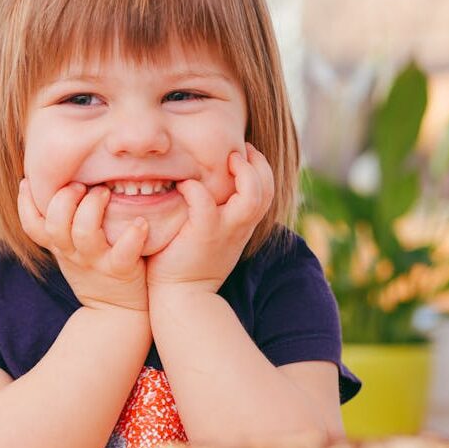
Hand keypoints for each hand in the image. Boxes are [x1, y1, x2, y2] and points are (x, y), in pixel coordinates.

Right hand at [18, 179, 149, 313]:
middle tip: (81, 185)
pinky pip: (123, 253)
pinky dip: (132, 235)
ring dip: (93, 207)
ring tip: (105, 192)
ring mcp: (95, 262)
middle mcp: (72, 253)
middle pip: (55, 224)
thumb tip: (57, 185)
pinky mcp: (120, 270)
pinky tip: (140, 223)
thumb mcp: (69, 251)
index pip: (31, 226)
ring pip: (84, 233)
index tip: (28, 180)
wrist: (116, 313)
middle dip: (64, 198)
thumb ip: (62, 224)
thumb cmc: (94, 270)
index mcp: (59, 246)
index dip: (25, 203)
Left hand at [146, 144, 274, 292]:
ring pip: (252, 196)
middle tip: (240, 149)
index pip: (266, 190)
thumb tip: (203, 186)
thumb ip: (215, 214)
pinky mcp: (203, 236)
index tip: (244, 153)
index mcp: (242, 225)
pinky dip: (196, 189)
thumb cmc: (188, 264)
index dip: (260, 168)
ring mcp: (224, 231)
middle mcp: (239, 227)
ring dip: (243, 173)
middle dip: (258, 164)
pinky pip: (205, 204)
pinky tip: (184, 185)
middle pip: (267, 189)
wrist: (181, 298)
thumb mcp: (211, 236)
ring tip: (227, 159)